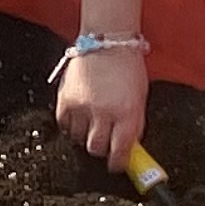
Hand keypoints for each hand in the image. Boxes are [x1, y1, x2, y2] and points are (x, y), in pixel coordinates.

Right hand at [53, 38, 148, 162]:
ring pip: (79, 139)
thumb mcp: (140, 98)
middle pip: (96, 148)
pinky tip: (80, 116)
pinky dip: (72, 125)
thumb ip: (133, 124)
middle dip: (102, 148)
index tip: (117, 164)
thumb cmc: (127, 66)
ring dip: (86, 135)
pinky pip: (65, 125)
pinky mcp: (65, 99)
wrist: (107, 41)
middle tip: (105, 140)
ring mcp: (82, 106)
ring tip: (92, 121)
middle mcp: (104, 112)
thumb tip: (128, 149)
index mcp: (127, 113)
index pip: (120, 151)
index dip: (119, 163)